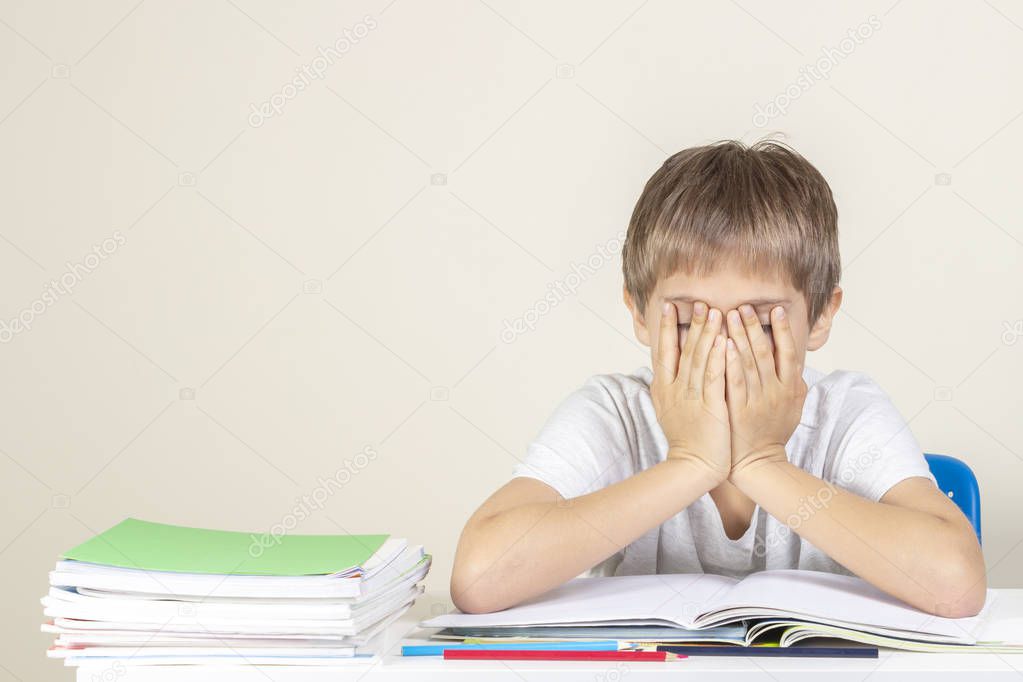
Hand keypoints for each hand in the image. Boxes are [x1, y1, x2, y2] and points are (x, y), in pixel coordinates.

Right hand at [651, 300, 730, 481]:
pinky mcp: (709, 407)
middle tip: (698, 302)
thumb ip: (669, 387)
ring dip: (707, 334)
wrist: (691, 467)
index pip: (664, 351)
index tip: (670, 306)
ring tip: (714, 312)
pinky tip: (724, 341)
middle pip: (683, 350)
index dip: (668, 328)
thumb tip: (665, 367)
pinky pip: (714, 377)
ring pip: (699, 359)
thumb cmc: (685, 440)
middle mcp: (674, 389)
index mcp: (663, 388)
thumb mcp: (668, 409)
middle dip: (692, 324)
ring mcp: (691, 397)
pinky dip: (719, 358)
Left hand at [724, 304, 806, 480]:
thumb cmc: (773, 432)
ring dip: (740, 337)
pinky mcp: (738, 410)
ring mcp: (756, 400)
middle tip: (744, 306)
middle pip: (766, 353)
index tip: (776, 310)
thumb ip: (795, 382)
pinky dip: (729, 362)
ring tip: (730, 315)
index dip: (783, 330)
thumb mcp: (793, 407)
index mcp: (790, 388)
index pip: (788, 352)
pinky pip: (733, 382)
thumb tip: (795, 358)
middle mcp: (775, 392)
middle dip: (754, 327)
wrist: (758, 463)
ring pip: (748, 363)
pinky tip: (722, 345)